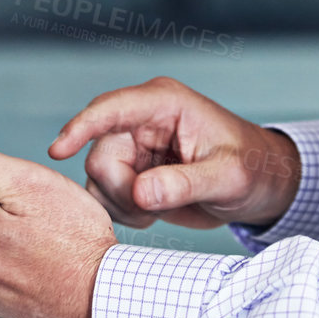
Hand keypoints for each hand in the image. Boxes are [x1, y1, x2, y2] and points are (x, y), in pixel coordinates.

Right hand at [49, 77, 300, 230]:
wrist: (260, 186)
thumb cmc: (253, 168)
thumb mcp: (228, 177)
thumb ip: (184, 184)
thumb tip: (140, 193)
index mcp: (164, 104)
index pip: (111, 109)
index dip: (81, 127)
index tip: (58, 150)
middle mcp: (141, 120)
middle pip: (99, 156)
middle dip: (122, 190)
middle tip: (154, 208)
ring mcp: (133, 146)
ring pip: (97, 179)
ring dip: (121, 204)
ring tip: (158, 210)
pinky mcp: (129, 171)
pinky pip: (103, 194)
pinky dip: (122, 212)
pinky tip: (152, 213)